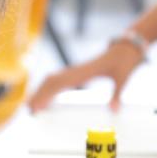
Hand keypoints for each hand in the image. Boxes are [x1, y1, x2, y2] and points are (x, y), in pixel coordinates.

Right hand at [28, 41, 144, 112]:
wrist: (127, 47)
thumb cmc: (124, 61)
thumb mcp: (123, 78)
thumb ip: (117, 95)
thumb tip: (114, 111)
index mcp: (84, 72)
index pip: (60, 84)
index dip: (46, 95)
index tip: (37, 106)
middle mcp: (76, 70)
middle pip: (50, 82)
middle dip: (38, 95)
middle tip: (29, 110)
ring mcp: (75, 70)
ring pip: (51, 79)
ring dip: (40, 90)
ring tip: (32, 104)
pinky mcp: (78, 71)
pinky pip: (58, 79)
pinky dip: (48, 87)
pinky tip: (46, 96)